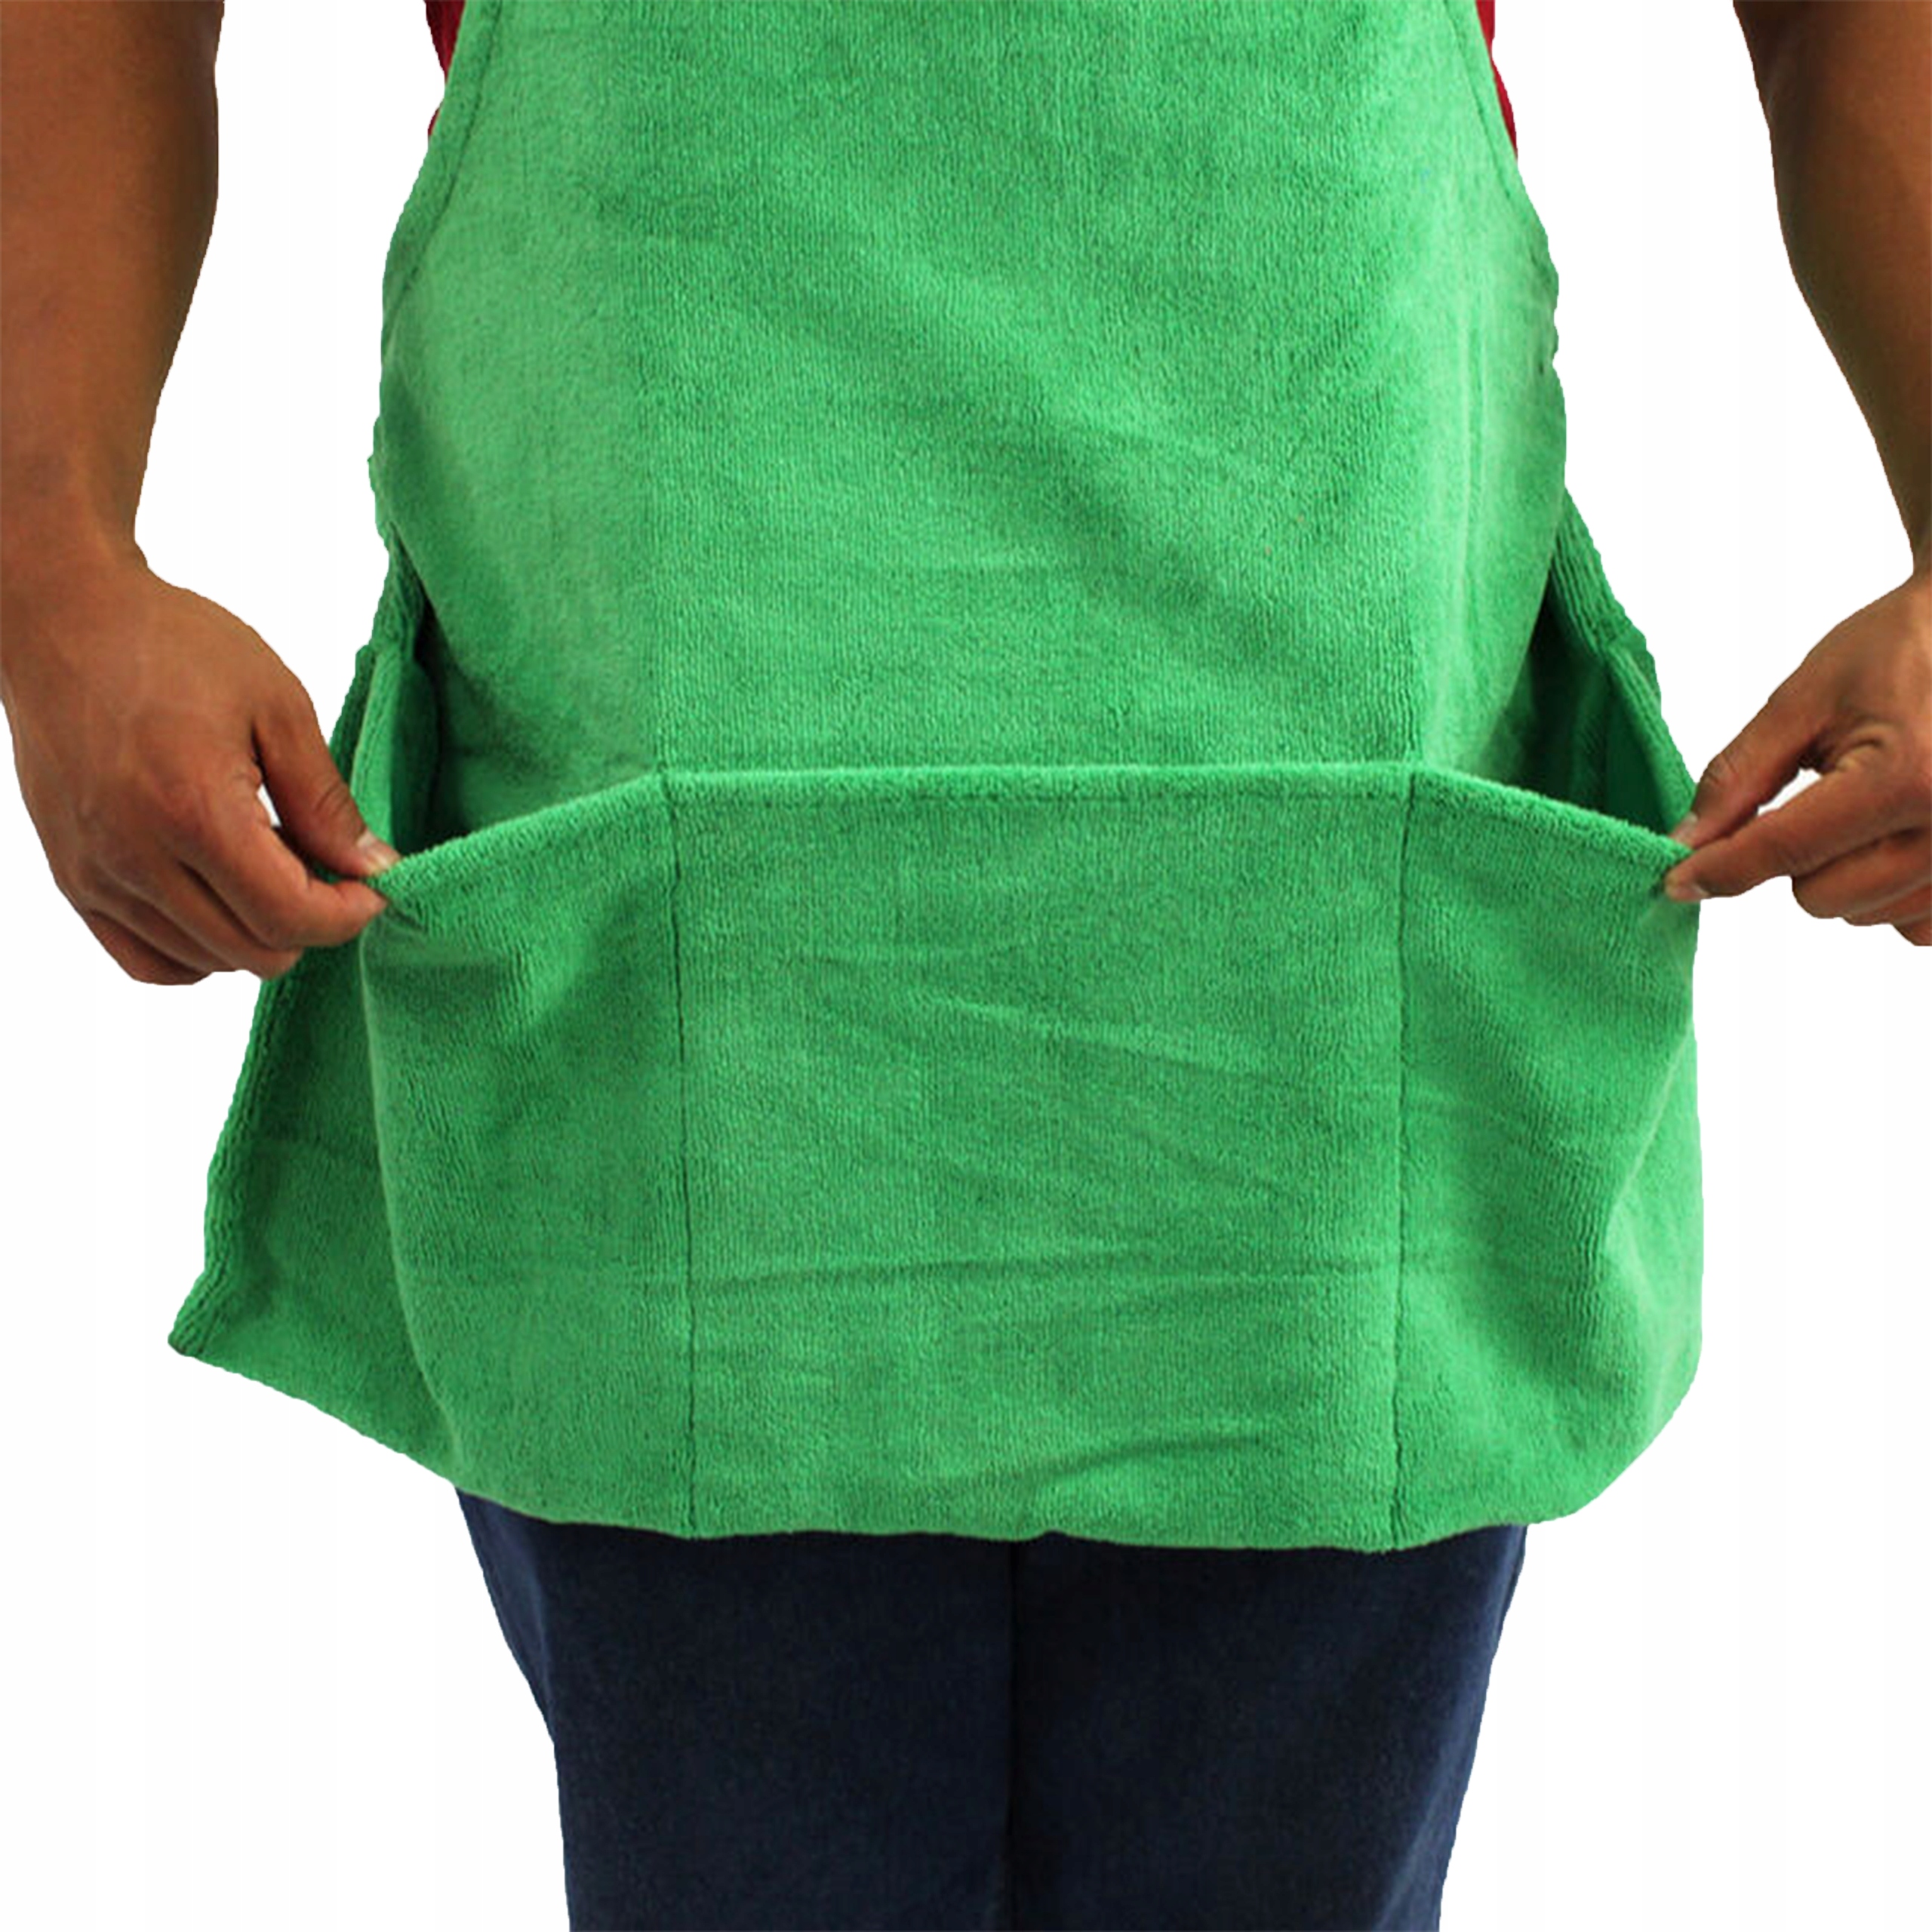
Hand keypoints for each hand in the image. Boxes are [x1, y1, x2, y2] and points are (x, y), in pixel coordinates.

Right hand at [2, 538, 399, 984]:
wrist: (64, 622)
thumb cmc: (170, 646)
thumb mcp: (276, 705)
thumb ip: (325, 800)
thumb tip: (372, 867)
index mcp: (192, 811)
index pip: (288, 916)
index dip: (349, 915)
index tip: (374, 886)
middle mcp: (134, 856)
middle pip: (253, 951)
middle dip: (310, 924)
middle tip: (327, 872)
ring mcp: (96, 875)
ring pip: (205, 963)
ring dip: (257, 934)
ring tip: (270, 869)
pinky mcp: (72, 879)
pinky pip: (147, 960)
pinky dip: (198, 951)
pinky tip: (222, 902)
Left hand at [1662, 568, 1931, 945]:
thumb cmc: (1900, 650)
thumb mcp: (1805, 701)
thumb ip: (1739, 777)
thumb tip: (1687, 842)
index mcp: (1905, 778)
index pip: (1785, 849)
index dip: (1720, 868)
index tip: (1676, 882)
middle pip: (1820, 897)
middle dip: (1795, 860)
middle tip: (1822, 797)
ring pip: (1864, 915)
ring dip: (1845, 876)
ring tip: (1870, 808)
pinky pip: (1916, 927)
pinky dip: (1892, 895)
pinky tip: (1897, 840)